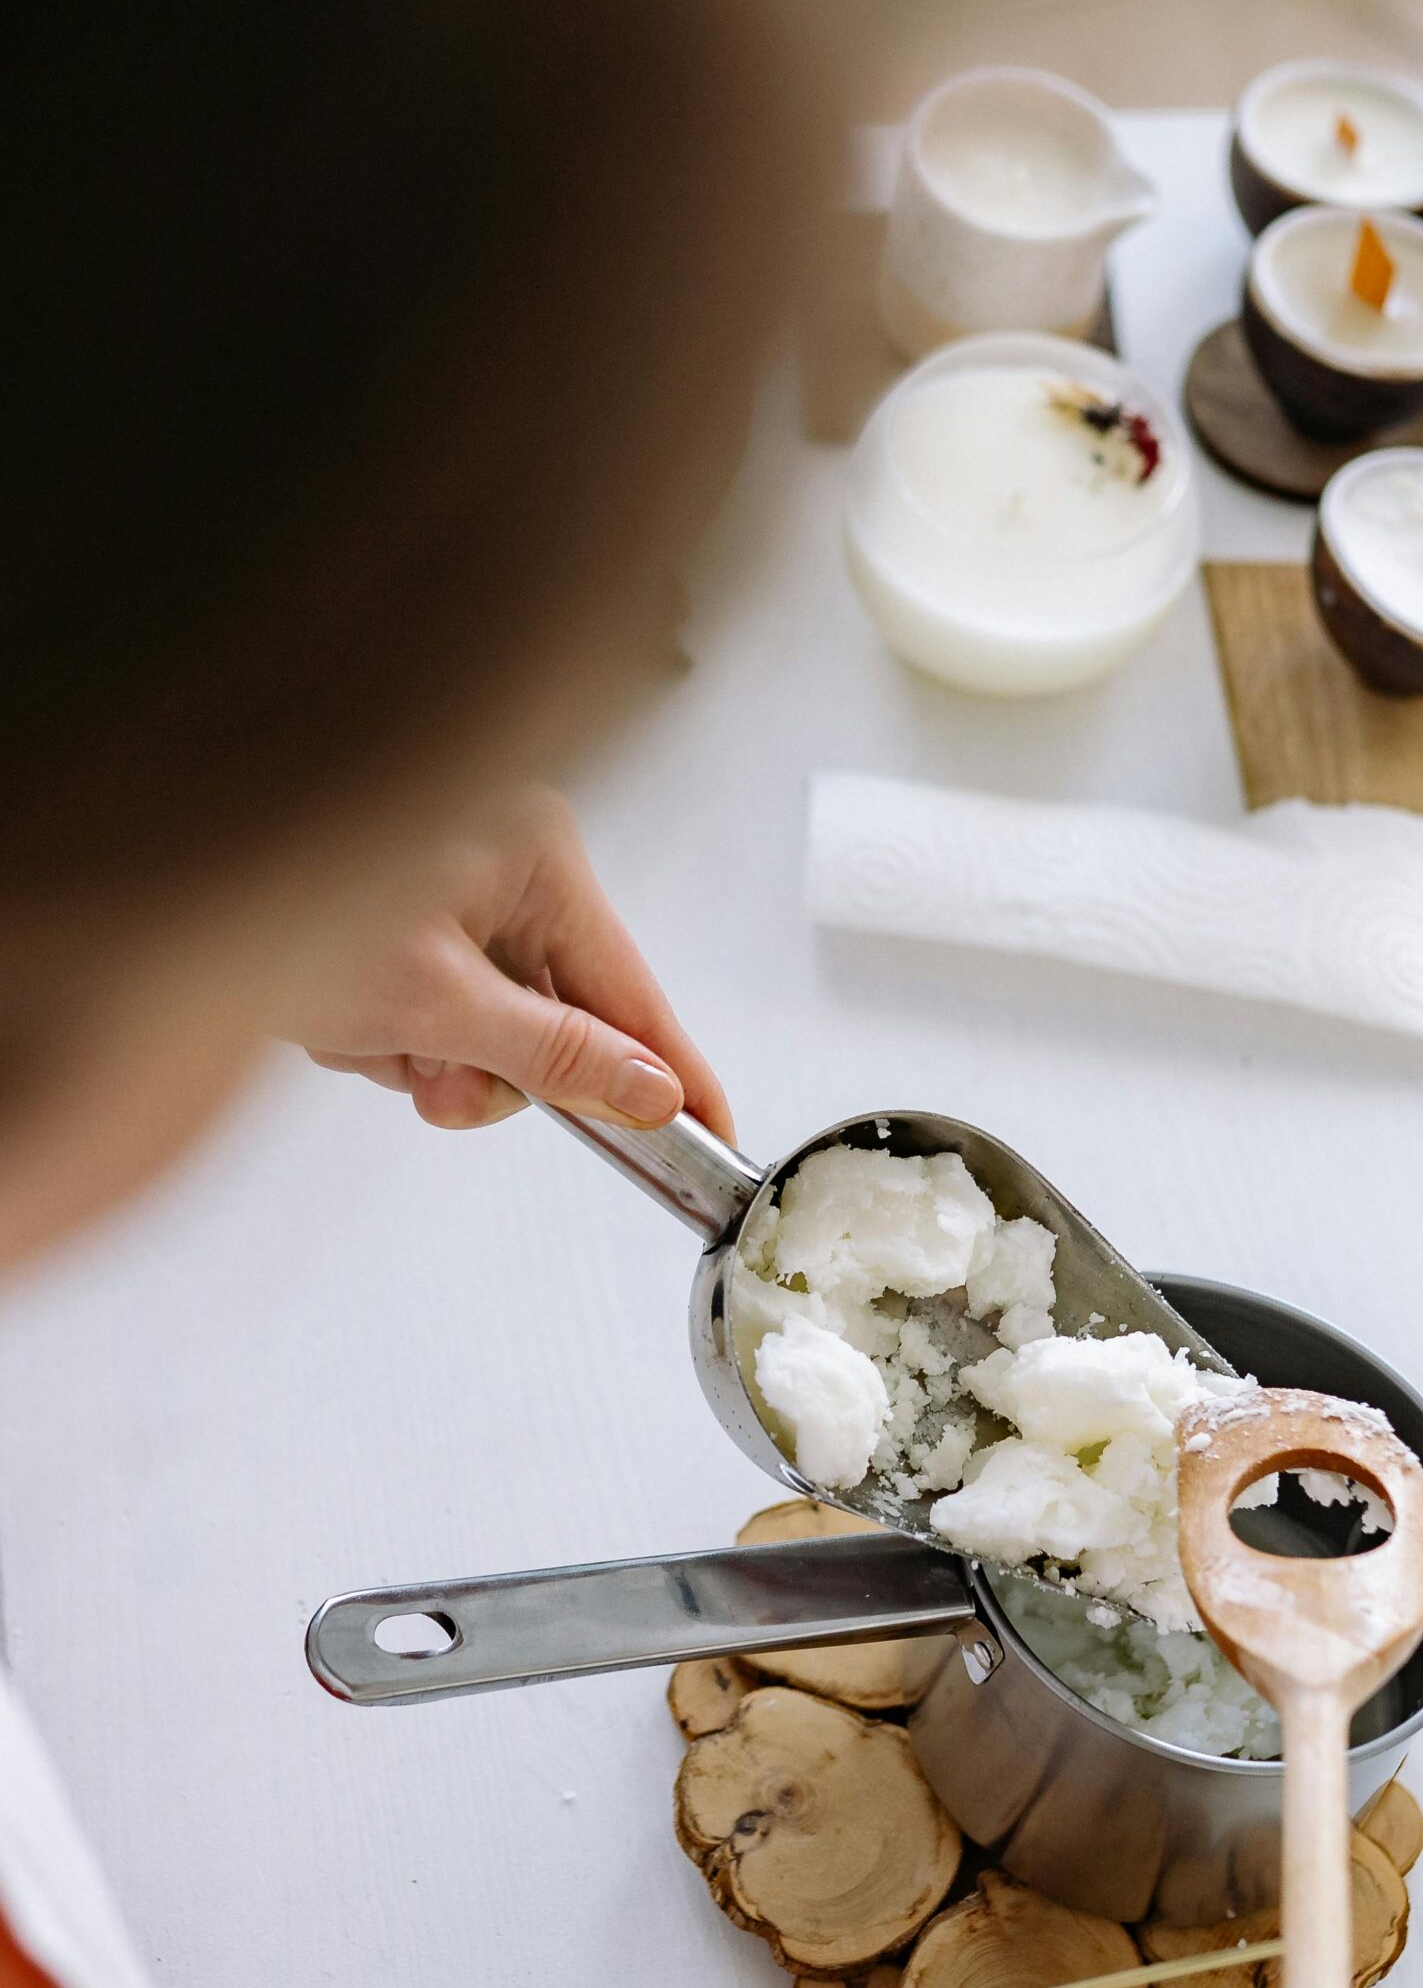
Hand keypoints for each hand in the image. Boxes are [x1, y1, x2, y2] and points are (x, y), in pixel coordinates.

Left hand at [288, 786, 730, 1134]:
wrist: (143, 883)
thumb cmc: (268, 907)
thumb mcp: (432, 1003)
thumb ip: (554, 1054)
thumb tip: (650, 1089)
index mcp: (533, 852)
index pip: (633, 990)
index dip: (672, 1074)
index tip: (714, 1135)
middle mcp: (501, 856)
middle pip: (553, 1013)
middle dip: (487, 1066)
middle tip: (433, 1085)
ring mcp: (451, 883)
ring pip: (485, 1020)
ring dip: (420, 1052)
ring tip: (354, 1030)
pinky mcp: (405, 912)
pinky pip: (433, 1005)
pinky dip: (384, 1031)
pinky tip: (333, 1014)